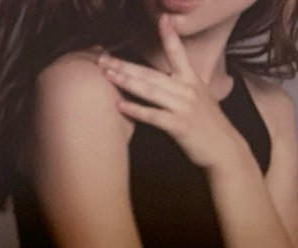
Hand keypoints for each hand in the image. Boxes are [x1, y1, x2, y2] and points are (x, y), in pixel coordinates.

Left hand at [97, 14, 250, 172]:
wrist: (224, 148)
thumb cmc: (206, 126)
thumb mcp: (198, 99)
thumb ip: (180, 88)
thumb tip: (160, 83)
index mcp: (191, 80)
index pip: (177, 53)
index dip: (169, 36)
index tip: (162, 18)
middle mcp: (187, 89)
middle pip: (151, 73)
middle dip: (125, 65)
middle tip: (103, 59)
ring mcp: (183, 106)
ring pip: (150, 90)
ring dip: (127, 82)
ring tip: (107, 76)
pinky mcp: (179, 125)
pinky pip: (154, 116)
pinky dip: (136, 110)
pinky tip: (120, 107)